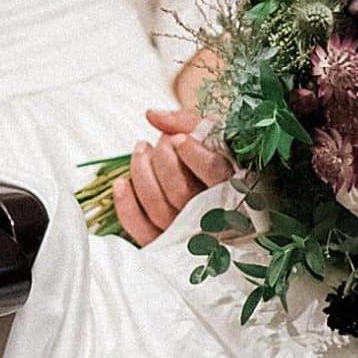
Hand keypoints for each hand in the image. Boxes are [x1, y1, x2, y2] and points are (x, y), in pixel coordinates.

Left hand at [113, 107, 232, 245]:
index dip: (194, 156)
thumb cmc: (219, 154)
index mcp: (237, 186)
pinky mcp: (168, 243)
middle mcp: (214, 215)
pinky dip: (126, 207)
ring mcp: (189, 233)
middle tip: (161, 140)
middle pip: (182, 193)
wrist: (222, 179)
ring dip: (141, 175)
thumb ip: (187, 120)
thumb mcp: (214, 131)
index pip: (215, 175)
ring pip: (159, 210)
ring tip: (141, 149)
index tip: (179, 138)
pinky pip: (143, 232)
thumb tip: (152, 115)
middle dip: (163, 160)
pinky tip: (121, 183)